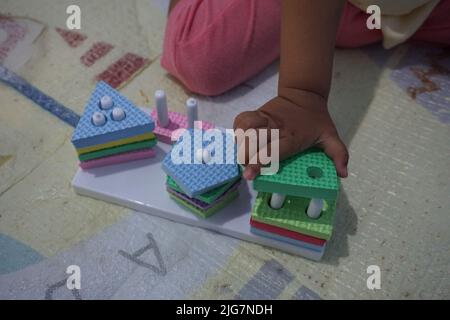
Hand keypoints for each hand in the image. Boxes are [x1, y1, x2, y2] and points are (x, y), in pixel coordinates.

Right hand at [233, 89, 348, 179]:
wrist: (305, 93)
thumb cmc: (317, 120)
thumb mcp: (331, 136)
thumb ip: (338, 154)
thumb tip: (343, 173)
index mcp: (293, 135)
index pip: (274, 150)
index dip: (260, 162)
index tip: (250, 174)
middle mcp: (276, 127)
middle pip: (255, 139)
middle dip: (246, 155)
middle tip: (245, 170)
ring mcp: (265, 118)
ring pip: (245, 127)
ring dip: (240, 142)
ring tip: (241, 156)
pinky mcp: (257, 113)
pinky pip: (242, 120)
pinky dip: (237, 130)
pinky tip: (240, 142)